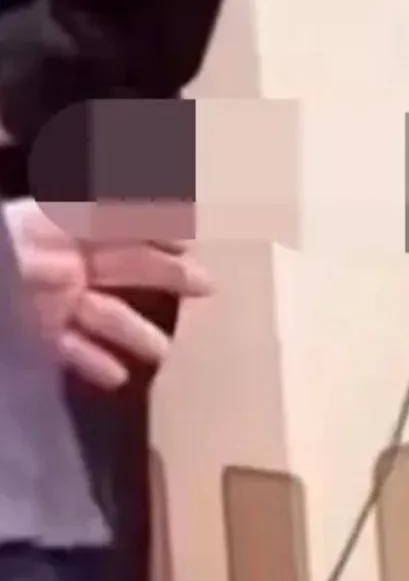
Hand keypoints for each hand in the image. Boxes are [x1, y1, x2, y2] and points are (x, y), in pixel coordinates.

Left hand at [12, 199, 206, 391]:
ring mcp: (48, 301)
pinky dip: (93, 362)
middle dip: (166, 274)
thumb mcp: (29, 228)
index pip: (120, 215)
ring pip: (104, 314)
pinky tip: (116, 378)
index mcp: (57, 225)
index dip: (158, 219)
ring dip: (134, 332)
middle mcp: (61, 260)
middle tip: (207, 287)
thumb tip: (145, 202)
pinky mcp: (33, 337)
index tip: (194, 229)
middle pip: (125, 265)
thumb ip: (91, 212)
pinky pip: (70, 349)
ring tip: (164, 352)